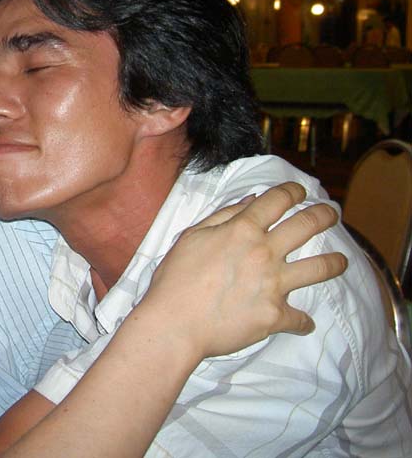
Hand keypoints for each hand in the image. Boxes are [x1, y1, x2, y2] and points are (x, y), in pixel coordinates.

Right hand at [140, 182, 345, 359]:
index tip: (299, 191)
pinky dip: (302, 321)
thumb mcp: (191, 236)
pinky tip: (302, 322)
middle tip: (331, 213)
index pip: (277, 200)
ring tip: (341, 261)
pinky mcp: (275, 315)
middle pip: (307, 225)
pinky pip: (300, 319)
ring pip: (320, 268)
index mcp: (242, 230)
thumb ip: (223, 216)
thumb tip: (251, 200)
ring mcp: (274, 285)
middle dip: (324, 215)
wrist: (174, 323)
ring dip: (335, 262)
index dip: (292, 191)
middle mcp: (264, 253)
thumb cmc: (175, 279)